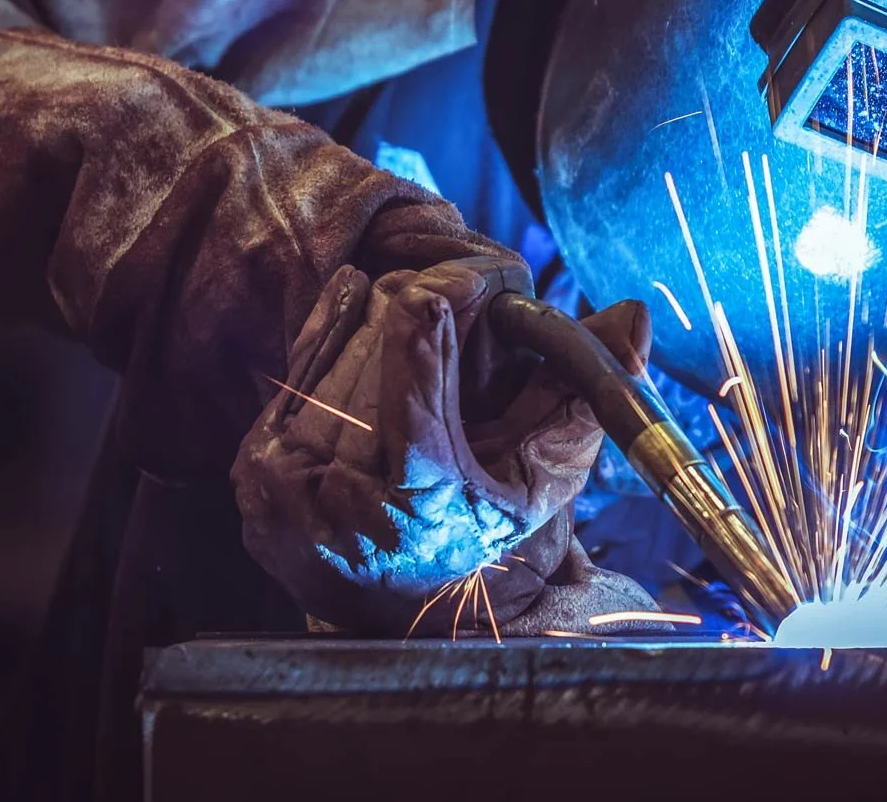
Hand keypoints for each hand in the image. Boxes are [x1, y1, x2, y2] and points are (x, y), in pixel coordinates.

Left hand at [231, 256, 657, 634]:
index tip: (487, 272)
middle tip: (461, 296)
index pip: (416, 347)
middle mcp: (338, 493)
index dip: (455, 291)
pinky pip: (297, 368)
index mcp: (415, 494)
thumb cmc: (484, 537)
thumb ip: (578, 393)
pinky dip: (333, 333)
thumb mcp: (541, 478)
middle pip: (378, 336)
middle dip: (427, 305)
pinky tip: (359, 310)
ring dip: (384, 322)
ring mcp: (285, 484)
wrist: (399, 613)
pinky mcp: (252, 474)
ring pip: (337, 346)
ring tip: (423, 327)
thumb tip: (634, 313)